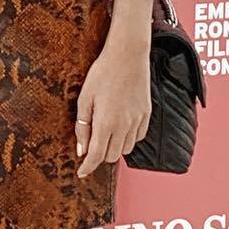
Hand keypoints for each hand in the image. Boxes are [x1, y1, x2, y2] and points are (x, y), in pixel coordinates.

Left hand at [74, 32, 150, 176]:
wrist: (127, 55)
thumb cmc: (102, 74)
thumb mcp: (84, 99)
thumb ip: (82, 126)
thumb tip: (81, 150)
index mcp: (106, 123)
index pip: (96, 156)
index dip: (87, 167)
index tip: (81, 173)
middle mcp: (124, 126)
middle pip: (111, 156)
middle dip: (99, 155)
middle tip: (91, 145)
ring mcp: (137, 121)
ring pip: (126, 150)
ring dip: (114, 148)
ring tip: (106, 134)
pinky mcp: (147, 114)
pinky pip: (138, 138)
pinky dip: (128, 139)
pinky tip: (120, 127)